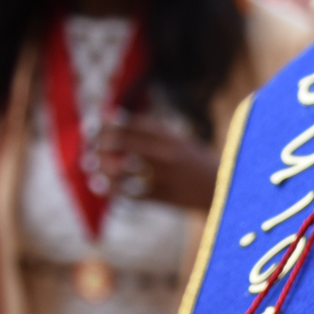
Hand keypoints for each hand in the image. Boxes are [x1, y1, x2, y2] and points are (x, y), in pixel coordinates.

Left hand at [93, 113, 219, 211]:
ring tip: (88, 167)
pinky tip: (100, 186)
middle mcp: (167, 154)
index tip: (90, 127)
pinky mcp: (167, 197)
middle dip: (99, 146)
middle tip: (87, 148)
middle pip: (123, 145)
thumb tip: (113, 116)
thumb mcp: (179, 139)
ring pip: (124, 170)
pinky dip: (113, 189)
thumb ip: (150, 130)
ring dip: (102, 168)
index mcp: (169, 137)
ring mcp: (167, 177)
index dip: (105, 126)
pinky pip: (133, 193)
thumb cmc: (197, 163)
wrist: (226, 191)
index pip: (129, 126)